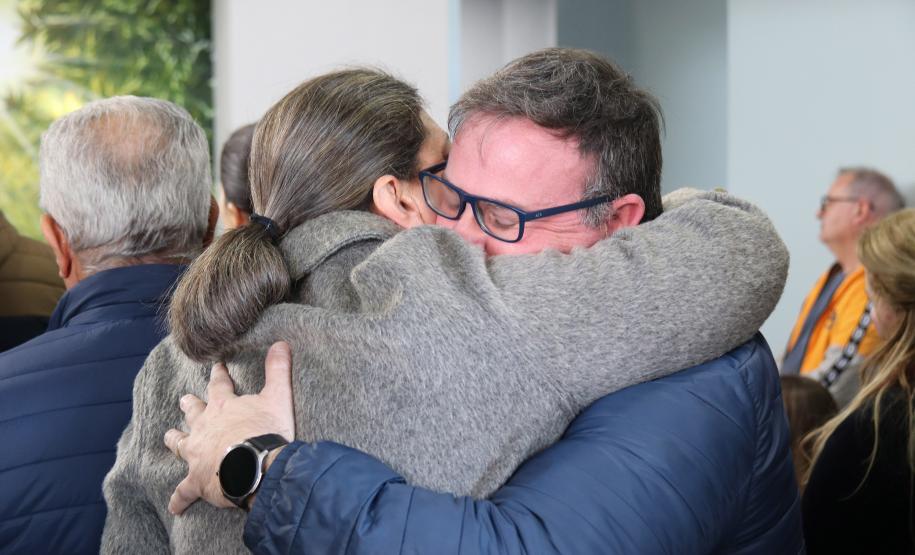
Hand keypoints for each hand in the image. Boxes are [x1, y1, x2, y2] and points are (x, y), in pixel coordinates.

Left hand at [164, 341, 295, 514]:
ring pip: (180, 445)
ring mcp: (197, 454)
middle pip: (193, 412)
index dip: (219, 375)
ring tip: (169, 437)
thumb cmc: (266, 431)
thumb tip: (281, 343)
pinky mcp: (196, 480)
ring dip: (175, 440)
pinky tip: (176, 506)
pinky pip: (184, 491)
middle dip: (190, 406)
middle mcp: (205, 427)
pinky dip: (180, 499)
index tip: (216, 366)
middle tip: (185, 400)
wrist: (256, 467)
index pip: (219, 385)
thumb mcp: (278, 396)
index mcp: (223, 406)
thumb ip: (278, 370)